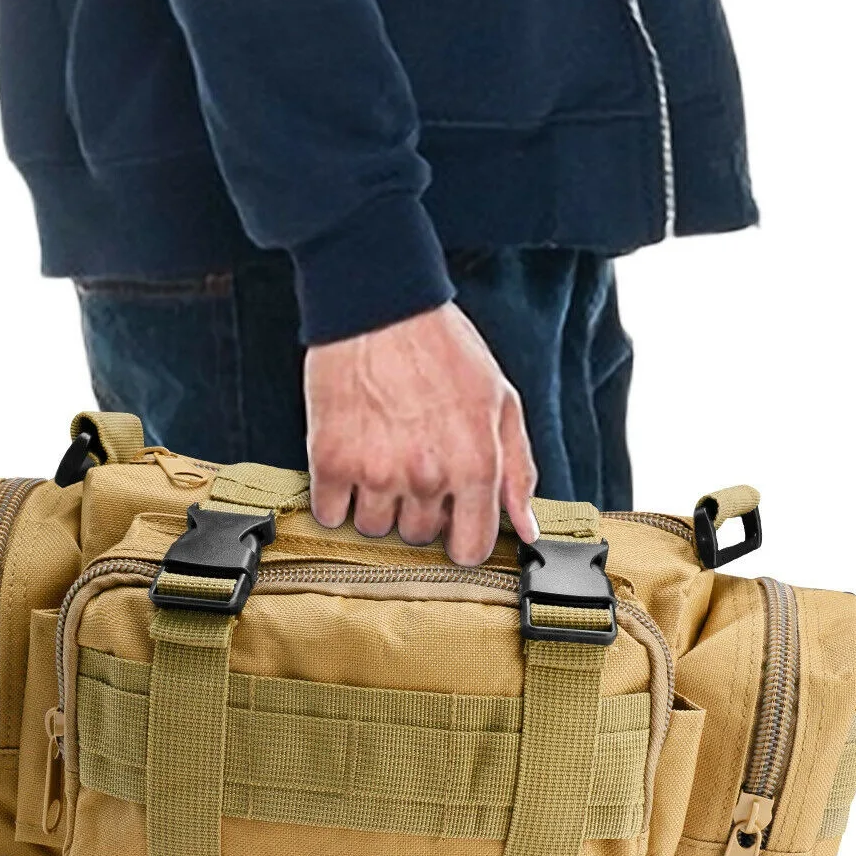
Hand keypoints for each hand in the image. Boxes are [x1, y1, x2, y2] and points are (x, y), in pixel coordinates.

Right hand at [304, 303, 540, 566]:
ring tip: (380, 456)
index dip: (461, 537)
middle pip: (417, 536)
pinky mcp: (331, 461)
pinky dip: (336, 497)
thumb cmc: (442, 347)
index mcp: (475, 466)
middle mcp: (427, 477)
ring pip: (373, 527)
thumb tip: (526, 526)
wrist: (379, 305)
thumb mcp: (501, 403)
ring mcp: (376, 473)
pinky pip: (330, 513)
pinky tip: (349, 462)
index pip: (470, 549)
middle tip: (413, 463)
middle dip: (418, 508)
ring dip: (376, 502)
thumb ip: (517, 471)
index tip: (451, 521)